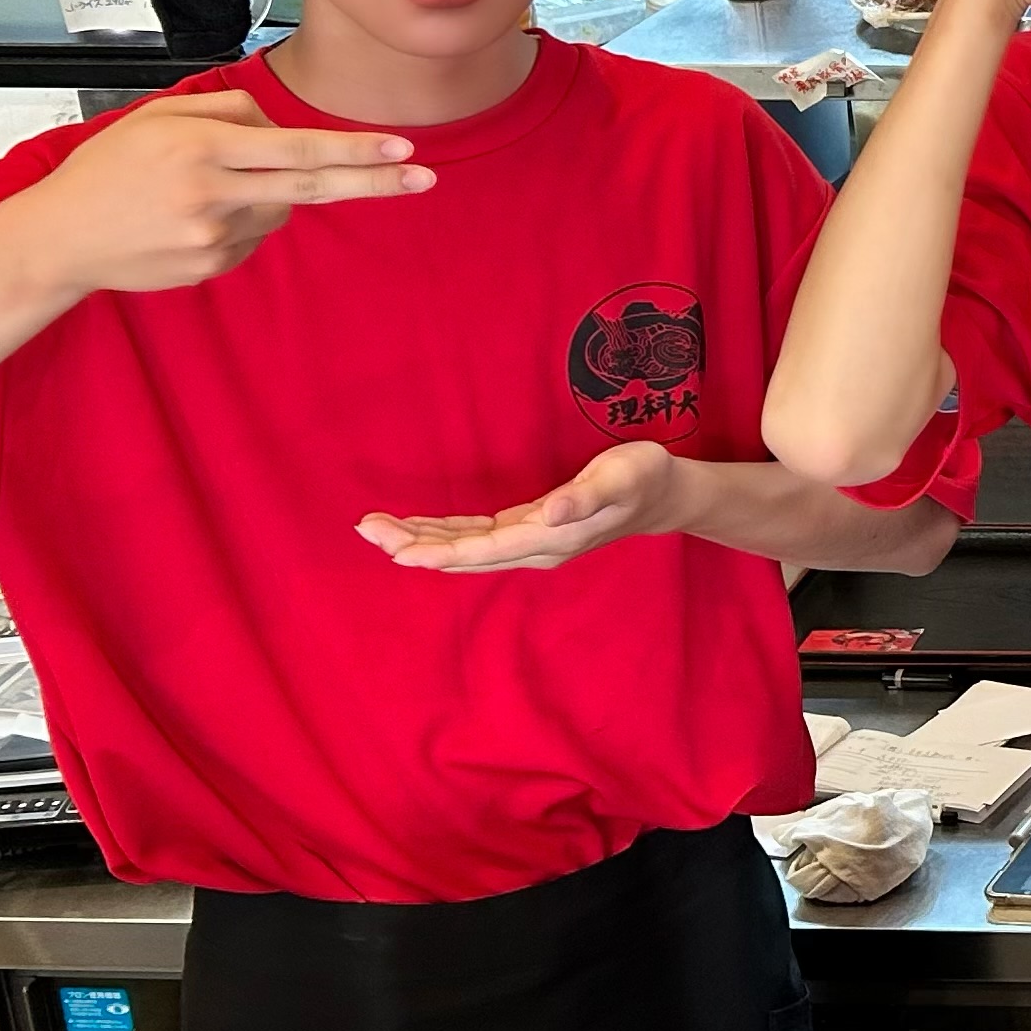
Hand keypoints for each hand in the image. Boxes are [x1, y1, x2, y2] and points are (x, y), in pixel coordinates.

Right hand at [0, 90, 428, 298]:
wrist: (58, 239)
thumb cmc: (106, 170)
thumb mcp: (157, 116)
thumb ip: (226, 109)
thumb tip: (280, 126)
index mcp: (201, 147)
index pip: (296, 148)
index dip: (353, 149)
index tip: (401, 146)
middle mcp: (213, 193)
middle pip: (311, 187)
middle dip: (373, 181)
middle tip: (424, 176)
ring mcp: (213, 236)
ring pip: (278, 209)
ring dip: (265, 195)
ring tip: (200, 191)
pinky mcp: (210, 267)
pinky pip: (251, 237)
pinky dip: (239, 221)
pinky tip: (190, 219)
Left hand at [355, 441, 688, 572]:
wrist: (664, 497)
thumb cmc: (644, 478)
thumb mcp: (623, 475)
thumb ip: (586, 495)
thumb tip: (549, 512)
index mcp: (550, 537)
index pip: (484, 550)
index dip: (439, 551)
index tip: (398, 552)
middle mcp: (534, 548)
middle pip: (463, 555)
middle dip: (413, 545)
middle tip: (366, 528)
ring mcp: (530, 543)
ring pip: (465, 550)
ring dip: (421, 541)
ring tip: (377, 529)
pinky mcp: (528, 532)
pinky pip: (476, 540)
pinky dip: (443, 535)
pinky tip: (419, 530)